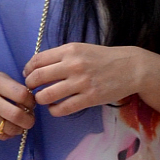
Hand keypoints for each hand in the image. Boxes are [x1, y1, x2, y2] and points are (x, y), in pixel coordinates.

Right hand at [0, 61, 35, 139]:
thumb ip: (9, 85)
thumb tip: (28, 100)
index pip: (22, 95)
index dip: (31, 101)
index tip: (30, 103)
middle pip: (17, 115)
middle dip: (29, 120)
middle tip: (30, 119)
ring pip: (8, 128)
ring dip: (19, 129)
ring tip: (18, 125)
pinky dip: (7, 134)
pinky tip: (7, 129)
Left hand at [23, 43, 159, 127]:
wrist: (131, 67)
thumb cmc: (104, 59)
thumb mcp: (81, 49)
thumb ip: (61, 56)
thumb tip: (37, 66)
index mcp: (69, 50)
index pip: (37, 60)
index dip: (28, 70)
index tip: (28, 75)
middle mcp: (73, 65)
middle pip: (37, 78)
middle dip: (30, 85)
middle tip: (32, 90)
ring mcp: (81, 83)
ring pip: (46, 95)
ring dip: (40, 99)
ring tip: (43, 100)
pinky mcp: (89, 98)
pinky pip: (62, 108)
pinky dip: (53, 110)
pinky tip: (55, 108)